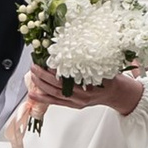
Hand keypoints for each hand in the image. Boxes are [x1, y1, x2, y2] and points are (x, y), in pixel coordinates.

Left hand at [27, 61, 145, 118]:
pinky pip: (56, 102)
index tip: (49, 60)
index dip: (58, 69)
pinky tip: (33, 93)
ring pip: (55, 94)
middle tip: (35, 66)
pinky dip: (43, 98)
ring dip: (41, 85)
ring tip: (32, 76)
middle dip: (45, 75)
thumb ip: (93, 58)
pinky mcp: (73, 105)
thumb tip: (80, 43)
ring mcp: (77, 101)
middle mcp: (83, 94)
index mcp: (91, 82)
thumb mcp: (106, 64)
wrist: (116, 94)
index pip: (71, 75)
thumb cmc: (110, 77)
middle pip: (60, 85)